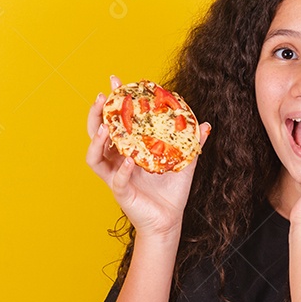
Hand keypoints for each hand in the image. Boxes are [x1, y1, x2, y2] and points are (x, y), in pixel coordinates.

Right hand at [85, 75, 210, 239]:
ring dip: (97, 141)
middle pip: (96, 133)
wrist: (169, 220)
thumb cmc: (172, 192)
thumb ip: (192, 143)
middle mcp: (117, 160)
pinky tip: (129, 162)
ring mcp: (115, 177)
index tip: (116, 81)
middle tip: (102, 97)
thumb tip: (205, 123)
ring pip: (94, 157)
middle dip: (96, 114)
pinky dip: (121, 170)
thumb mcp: (184, 162)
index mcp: (128, 149)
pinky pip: (116, 180)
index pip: (115, 121)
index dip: (113, 102)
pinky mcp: (121, 193)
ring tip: (105, 128)